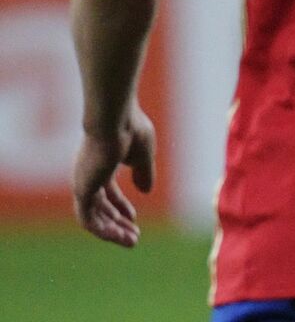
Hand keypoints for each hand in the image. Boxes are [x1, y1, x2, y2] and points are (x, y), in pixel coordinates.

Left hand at [73, 106, 155, 246]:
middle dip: (117, 223)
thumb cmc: (131, 129)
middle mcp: (88, 175)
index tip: (133, 218)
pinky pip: (88, 219)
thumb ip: (144, 173)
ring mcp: (83, 183)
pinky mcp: (82, 189)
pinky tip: (118, 237)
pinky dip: (102, 230)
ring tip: (131, 241)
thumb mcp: (143, 154)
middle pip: (100, 207)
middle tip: (134, 237)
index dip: (120, 206)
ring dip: (111, 231)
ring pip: (94, 216)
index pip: (107, 192)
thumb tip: (145, 191)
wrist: (115, 120)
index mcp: (101, 164)